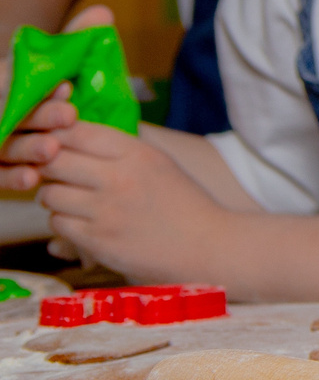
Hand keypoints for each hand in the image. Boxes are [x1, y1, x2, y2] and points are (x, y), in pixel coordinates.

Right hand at [0, 3, 114, 190]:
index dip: (39, 86)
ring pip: (4, 146)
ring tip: (52, 150)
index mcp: (8, 80)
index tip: (68, 86)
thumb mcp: (58, 67)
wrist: (42, 139)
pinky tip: (31, 179)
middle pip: (11, 112)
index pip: (15, 78)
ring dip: (25, 148)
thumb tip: (103, 14)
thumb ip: (75, 42)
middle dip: (38, 115)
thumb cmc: (48, 95)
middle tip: (69, 116)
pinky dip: (10, 178)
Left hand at [38, 122, 225, 281]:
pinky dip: (63, 222)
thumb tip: (73, 134)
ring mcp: (106, 211)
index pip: (78, 132)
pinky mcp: (97, 241)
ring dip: (53, 196)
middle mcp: (120, 179)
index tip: (56, 143)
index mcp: (138, 153)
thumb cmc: (184, 203)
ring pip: (49, 194)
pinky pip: (57, 224)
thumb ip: (120, 149)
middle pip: (54, 161)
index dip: (58, 135)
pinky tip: (81, 221)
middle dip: (49, 166)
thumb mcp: (160, 163)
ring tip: (71, 199)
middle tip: (57, 173)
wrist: (208, 247)